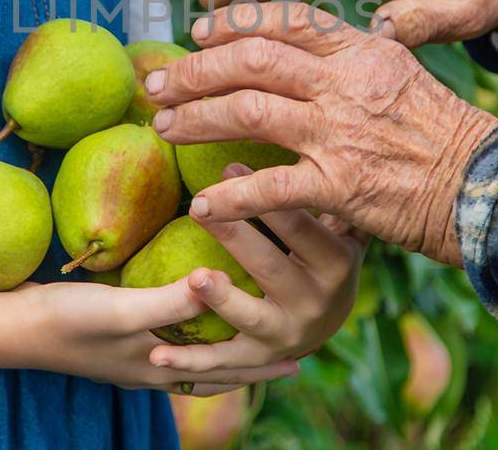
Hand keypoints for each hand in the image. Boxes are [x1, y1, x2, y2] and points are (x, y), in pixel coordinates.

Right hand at [18, 277, 299, 395]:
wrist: (13, 327)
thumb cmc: (68, 321)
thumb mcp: (125, 310)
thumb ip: (172, 301)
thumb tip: (221, 284)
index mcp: (160, 370)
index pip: (224, 371)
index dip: (261, 363)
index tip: (300, 353)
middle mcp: (152, 369)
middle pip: (213, 372)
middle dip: (251, 363)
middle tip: (289, 354)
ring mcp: (133, 357)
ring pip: (192, 360)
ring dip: (222, 352)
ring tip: (248, 338)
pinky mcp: (116, 339)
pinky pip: (169, 343)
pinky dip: (191, 336)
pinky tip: (190, 316)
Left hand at [146, 1, 497, 262]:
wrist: (487, 188)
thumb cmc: (444, 137)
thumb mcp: (401, 76)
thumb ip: (351, 61)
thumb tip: (299, 51)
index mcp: (363, 51)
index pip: (286, 20)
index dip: (234, 22)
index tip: (199, 31)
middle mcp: (346, 84)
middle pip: (252, 59)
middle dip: (195, 69)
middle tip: (160, 84)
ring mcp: (342, 133)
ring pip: (248, 110)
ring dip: (197, 119)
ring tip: (165, 130)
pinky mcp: (341, 186)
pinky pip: (269, 188)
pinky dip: (231, 197)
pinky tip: (204, 205)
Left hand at [147, 164, 365, 377]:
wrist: (331, 320)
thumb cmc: (326, 250)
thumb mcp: (342, 223)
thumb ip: (332, 191)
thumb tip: (331, 133)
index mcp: (338, 262)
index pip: (301, 224)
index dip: (266, 194)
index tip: (229, 161)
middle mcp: (317, 303)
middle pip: (271, 265)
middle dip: (235, 235)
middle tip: (198, 206)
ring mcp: (288, 335)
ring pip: (250, 316)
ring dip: (221, 299)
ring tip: (194, 278)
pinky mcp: (259, 360)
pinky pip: (222, 363)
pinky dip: (188, 363)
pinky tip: (156, 354)